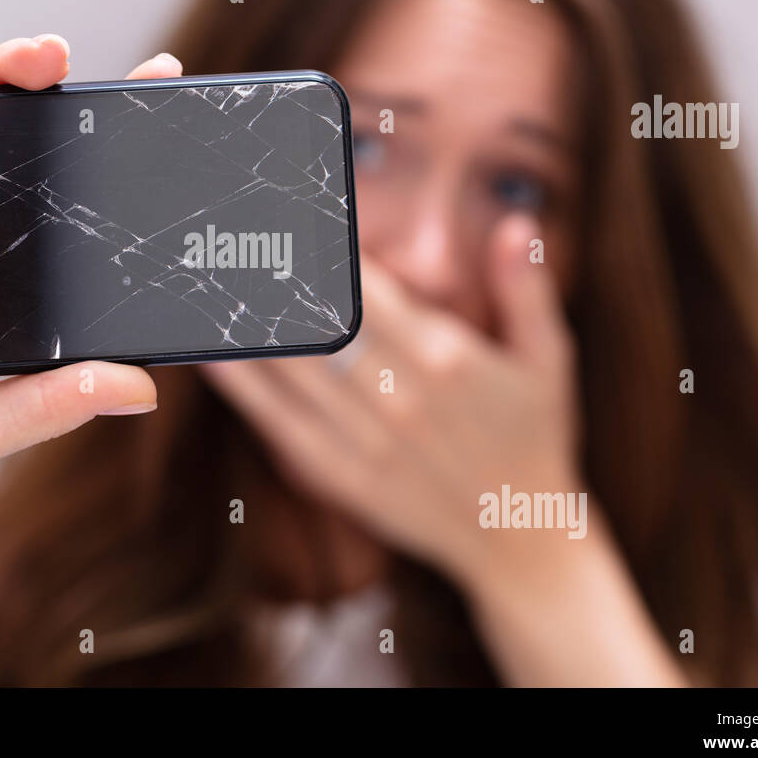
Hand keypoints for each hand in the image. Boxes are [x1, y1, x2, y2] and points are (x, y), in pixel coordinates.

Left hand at [199, 213, 581, 589]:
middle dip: (272, 280)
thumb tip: (518, 225)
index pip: (364, 288)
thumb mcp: (550, 359)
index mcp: (444, 356)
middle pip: (316, 322)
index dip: (319, 252)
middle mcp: (399, 396)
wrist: (521, 538)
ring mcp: (368, 442)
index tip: (285, 220)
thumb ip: (527, 289)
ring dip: (249, 324)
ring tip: (207, 285)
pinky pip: (282, 427)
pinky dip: (244, 390)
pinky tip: (212, 358)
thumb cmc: (537, 437)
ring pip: (291, 368)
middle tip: (226, 244)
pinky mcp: (345, 480)